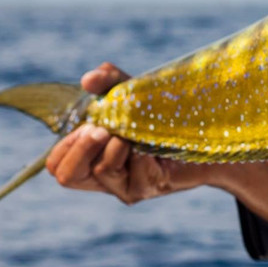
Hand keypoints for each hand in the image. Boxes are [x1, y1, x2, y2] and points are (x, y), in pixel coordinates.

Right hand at [45, 62, 267, 220]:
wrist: (211, 132)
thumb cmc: (167, 114)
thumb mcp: (134, 94)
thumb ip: (110, 83)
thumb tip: (88, 79)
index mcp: (92, 159)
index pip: (56, 165)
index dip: (64, 144)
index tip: (87, 123)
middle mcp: (105, 178)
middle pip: (66, 175)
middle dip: (81, 146)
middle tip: (102, 128)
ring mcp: (127, 187)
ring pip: (102, 169)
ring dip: (115, 144)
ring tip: (132, 133)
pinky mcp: (149, 187)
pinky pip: (133, 170)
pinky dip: (140, 151)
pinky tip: (153, 145)